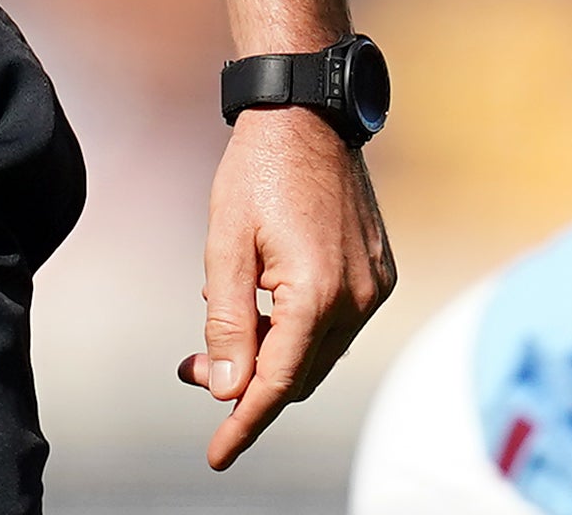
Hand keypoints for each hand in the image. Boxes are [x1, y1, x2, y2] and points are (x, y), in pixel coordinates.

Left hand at [178, 108, 390, 465]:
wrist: (306, 115)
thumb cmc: (257, 172)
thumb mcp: (224, 246)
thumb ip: (228, 323)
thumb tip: (227, 389)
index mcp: (317, 296)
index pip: (275, 383)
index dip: (242, 422)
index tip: (216, 455)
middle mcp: (357, 300)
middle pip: (297, 374)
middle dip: (245, 381)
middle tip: (192, 368)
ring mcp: (374, 288)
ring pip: (317, 353)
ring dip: (271, 353)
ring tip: (221, 331)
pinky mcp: (378, 274)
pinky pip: (335, 324)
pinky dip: (297, 328)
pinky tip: (261, 300)